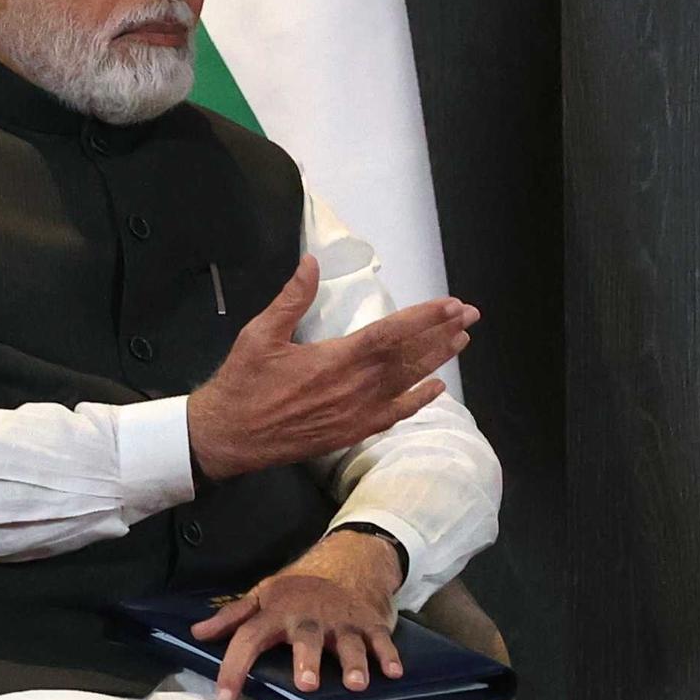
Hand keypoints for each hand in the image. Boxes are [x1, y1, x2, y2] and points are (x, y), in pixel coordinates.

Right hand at [184, 256, 477, 480]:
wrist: (229, 437)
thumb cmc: (243, 383)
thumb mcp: (261, 334)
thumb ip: (292, 298)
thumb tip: (311, 262)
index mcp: (335, 358)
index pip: (391, 333)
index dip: (424, 318)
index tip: (450, 305)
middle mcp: (354, 387)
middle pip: (409, 356)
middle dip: (442, 333)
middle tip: (470, 316)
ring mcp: (357, 412)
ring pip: (407, 382)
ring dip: (436, 360)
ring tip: (462, 340)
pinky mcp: (353, 431)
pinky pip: (394, 415)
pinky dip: (417, 400)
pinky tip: (437, 388)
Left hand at [192, 529, 408, 699]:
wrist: (348, 559)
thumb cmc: (299, 587)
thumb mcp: (263, 595)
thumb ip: (232, 617)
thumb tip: (198, 634)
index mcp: (277, 613)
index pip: (249, 638)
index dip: (234, 668)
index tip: (226, 698)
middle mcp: (310, 618)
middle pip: (306, 639)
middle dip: (307, 660)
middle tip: (306, 683)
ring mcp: (343, 622)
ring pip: (348, 643)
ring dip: (353, 663)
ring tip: (355, 684)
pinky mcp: (370, 623)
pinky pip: (382, 641)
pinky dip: (389, 656)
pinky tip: (393, 673)